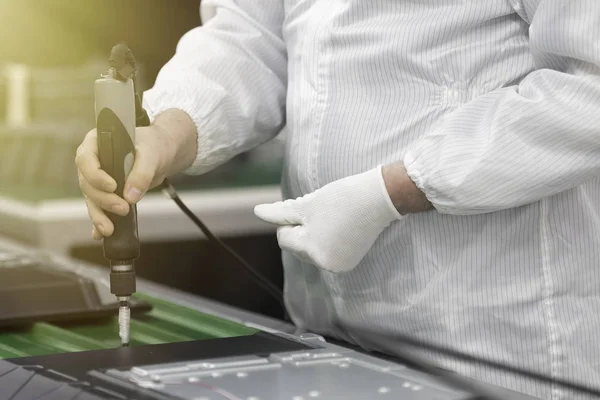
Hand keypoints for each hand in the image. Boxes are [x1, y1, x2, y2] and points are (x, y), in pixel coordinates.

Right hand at [75, 109, 196, 239]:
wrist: (161, 153)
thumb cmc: (153, 146)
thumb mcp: (151, 155)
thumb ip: (142, 173)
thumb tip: (130, 197)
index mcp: (96, 144)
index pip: (85, 160)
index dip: (95, 175)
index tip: (113, 186)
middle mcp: (92, 162)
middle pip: (87, 184)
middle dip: (103, 200)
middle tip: (123, 209)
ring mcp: (96, 179)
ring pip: (92, 199)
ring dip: (99, 215)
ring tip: (109, 230)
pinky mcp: (105, 193)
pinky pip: (99, 207)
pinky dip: (99, 221)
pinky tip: (100, 235)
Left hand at [254, 167, 402, 272]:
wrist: (380, 198)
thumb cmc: (342, 198)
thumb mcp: (306, 205)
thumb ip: (280, 213)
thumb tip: (257, 212)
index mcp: (312, 251)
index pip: (284, 239)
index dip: (290, 220)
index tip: (310, 207)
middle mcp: (325, 264)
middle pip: (296, 247)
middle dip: (302, 229)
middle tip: (321, 211)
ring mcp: (339, 265)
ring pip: (311, 250)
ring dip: (314, 234)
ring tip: (333, 218)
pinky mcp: (350, 262)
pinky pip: (326, 252)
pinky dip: (328, 239)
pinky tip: (342, 225)